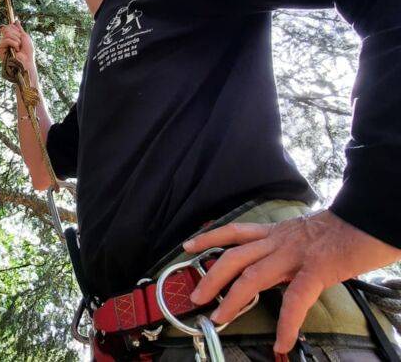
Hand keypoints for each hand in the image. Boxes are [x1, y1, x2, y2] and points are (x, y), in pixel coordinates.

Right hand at [0, 20, 35, 72]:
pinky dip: (13, 43)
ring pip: (7, 34)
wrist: (27, 62)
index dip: (15, 29)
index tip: (20, 35)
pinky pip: (5, 40)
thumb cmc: (27, 52)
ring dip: (16, 40)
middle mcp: (5, 40)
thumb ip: (19, 29)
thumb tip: (16, 20)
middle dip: (17, 35)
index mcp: (11, 37)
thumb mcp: (25, 37)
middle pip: (7, 28)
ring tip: (18, 47)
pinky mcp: (0, 50)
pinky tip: (16, 50)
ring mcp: (2, 45)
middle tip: (20, 43)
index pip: (8, 26)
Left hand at [183, 209, 400, 353]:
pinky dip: (287, 322)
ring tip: (218, 318)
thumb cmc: (344, 229)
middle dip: (210, 277)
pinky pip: (296, 299)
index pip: (235, 232)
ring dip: (232, 299)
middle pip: (234, 256)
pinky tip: (282, 340)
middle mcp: (279, 241)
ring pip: (252, 276)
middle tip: (195, 295)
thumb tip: (280, 266)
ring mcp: (295, 255)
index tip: (188, 246)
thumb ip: (288, 248)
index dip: (209, 238)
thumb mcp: (305, 235)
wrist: (370, 217)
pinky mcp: (316, 270)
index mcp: (277, 233)